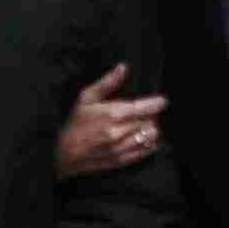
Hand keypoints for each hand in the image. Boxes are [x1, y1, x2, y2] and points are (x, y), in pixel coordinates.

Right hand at [55, 64, 164, 179]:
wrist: (65, 154)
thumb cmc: (76, 123)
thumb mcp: (86, 98)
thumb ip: (107, 82)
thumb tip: (123, 67)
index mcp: (112, 114)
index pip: (143, 108)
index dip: (157, 103)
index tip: (162, 100)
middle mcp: (119, 132)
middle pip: (149, 122)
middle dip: (153, 116)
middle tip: (150, 112)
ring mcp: (122, 148)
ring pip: (150, 137)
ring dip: (152, 129)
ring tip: (146, 124)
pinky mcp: (122, 160)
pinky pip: (145, 151)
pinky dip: (150, 144)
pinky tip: (146, 138)